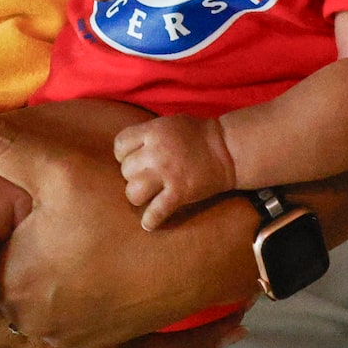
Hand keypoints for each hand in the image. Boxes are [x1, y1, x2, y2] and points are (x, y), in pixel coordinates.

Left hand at [0, 97, 262, 347]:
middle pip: (18, 266)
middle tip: (65, 204)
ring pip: (49, 287)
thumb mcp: (56, 165)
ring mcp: (69, 338)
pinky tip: (104, 251)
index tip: (33, 196)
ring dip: (60, 261)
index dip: (10, 215)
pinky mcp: (101, 344)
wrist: (201, 251)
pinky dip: (85, 284)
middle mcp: (32, 322)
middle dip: (32, 238)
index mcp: (12, 285)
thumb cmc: (123, 206)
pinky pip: (79, 309)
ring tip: (88, 223)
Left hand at [113, 114, 236, 230]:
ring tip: (146, 197)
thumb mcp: (169, 123)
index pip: (120, 145)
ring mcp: (168, 173)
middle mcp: (157, 152)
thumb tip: (128, 148)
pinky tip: (148, 224)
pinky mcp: (180, 192)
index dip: (123, 154)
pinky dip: (150, 221)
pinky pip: (156, 212)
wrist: (227, 150)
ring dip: (138, 196)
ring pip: (133, 192)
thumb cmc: (198, 135)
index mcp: (154, 131)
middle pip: (126, 170)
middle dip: (133, 175)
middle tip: (146, 178)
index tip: (133, 159)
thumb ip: (149, 134)